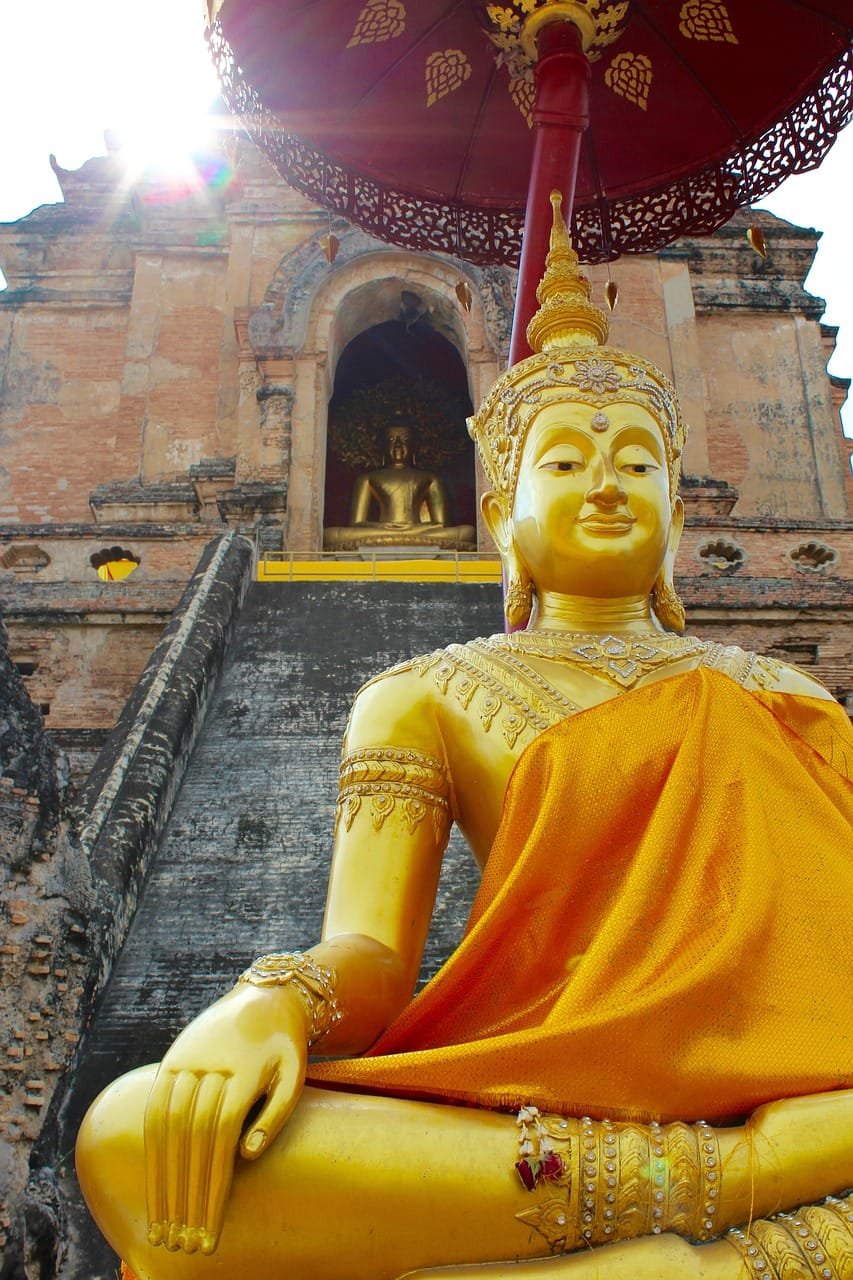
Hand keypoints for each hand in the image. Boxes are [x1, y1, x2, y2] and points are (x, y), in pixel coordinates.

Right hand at [143, 981, 308, 1254]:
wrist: (264, 996)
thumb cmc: (284, 1045)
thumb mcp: (294, 1074)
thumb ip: (274, 1115)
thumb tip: (244, 1155)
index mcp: (244, 1069)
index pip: (221, 1136)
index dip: (212, 1184)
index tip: (211, 1227)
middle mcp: (210, 1065)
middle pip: (192, 1136)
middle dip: (187, 1192)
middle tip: (185, 1240)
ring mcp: (186, 1061)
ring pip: (168, 1126)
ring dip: (164, 1177)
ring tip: (165, 1223)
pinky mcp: (171, 1060)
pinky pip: (155, 1108)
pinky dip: (152, 1146)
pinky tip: (154, 1179)